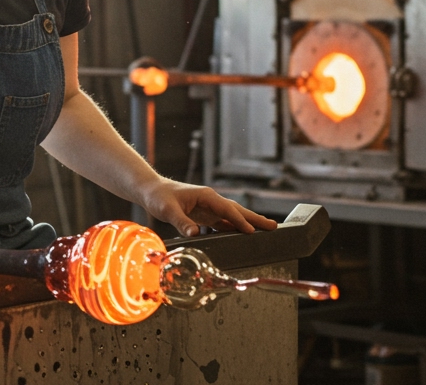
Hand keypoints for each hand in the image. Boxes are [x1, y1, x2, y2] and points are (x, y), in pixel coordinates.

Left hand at [137, 178, 276, 236]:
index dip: (240, 221)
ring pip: (233, 215)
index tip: (252, 231)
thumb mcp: (168, 210)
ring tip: (266, 229)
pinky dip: (235, 227)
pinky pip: (224, 221)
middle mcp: (211, 200)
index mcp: (206, 196)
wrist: (151, 190)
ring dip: (249, 222)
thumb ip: (181, 222)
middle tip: (274, 227)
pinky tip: (242, 234)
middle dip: (255, 219)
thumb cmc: (159, 197)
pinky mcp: (205, 214)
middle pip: (237, 210)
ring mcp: (209, 206)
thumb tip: (195, 234)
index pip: (227, 209)